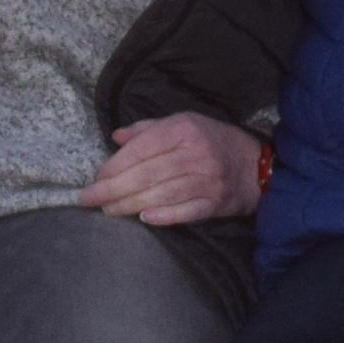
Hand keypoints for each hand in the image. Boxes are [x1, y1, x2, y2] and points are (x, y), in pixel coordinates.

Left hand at [78, 111, 270, 227]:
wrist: (256, 165)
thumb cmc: (212, 141)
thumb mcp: (183, 124)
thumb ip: (148, 130)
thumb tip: (116, 137)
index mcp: (184, 130)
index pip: (142, 148)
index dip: (115, 165)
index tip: (96, 178)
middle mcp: (195, 154)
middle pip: (146, 174)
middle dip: (112, 189)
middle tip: (87, 200)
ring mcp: (207, 180)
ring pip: (161, 194)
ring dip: (129, 205)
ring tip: (108, 211)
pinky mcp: (215, 203)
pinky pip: (185, 211)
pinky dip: (164, 216)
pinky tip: (144, 218)